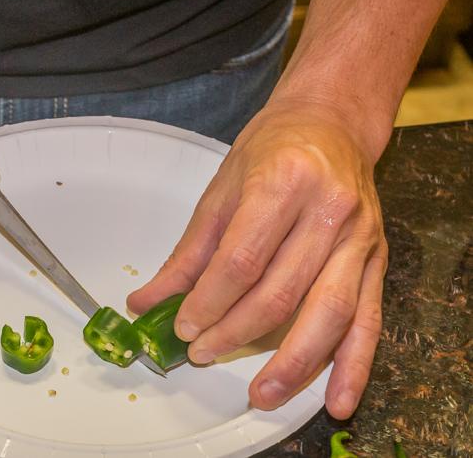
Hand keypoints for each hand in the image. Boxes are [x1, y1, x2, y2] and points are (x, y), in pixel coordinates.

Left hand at [127, 98, 386, 419]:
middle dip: (235, 332)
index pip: (241, 260)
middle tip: (202, 352)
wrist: (331, 123)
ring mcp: (360, 238)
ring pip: (327, 314)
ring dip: (292, 364)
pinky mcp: (378, 260)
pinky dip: (353, 366)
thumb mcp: (221, 190)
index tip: (183, 324)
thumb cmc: (273, 149)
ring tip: (260, 394)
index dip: (208, 301)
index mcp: (283, 182)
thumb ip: (189, 252)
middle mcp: (328, 210)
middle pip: (280, 291)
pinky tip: (337, 402)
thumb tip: (147, 300)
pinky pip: (368, 321)